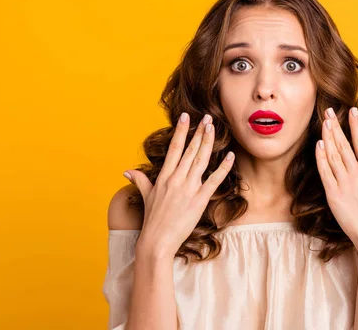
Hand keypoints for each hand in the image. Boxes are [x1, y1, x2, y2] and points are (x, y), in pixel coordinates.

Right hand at [123, 112, 234, 258]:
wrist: (157, 241)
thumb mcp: (146, 197)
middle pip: (190, 150)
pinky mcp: (199, 200)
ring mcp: (188, 189)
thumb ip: (140, 180)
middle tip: (207, 117)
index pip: (174, 148)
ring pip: (200, 160)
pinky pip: (213, 181)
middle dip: (199, 132)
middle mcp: (176, 179)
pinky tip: (229, 156)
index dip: (180, 131)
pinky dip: (223, 168)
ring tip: (214, 128)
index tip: (186, 117)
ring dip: (208, 143)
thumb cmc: (152, 220)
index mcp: (164, 177)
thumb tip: (127, 171)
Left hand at [315, 107, 357, 256]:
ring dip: (327, 137)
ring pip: (333, 155)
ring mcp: (345, 184)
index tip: (352, 111)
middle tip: (328, 111)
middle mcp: (357, 175)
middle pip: (344, 145)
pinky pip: (325, 172)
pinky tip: (318, 145)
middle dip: (336, 126)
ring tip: (323, 123)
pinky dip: (321, 158)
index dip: (356, 126)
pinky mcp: (334, 195)